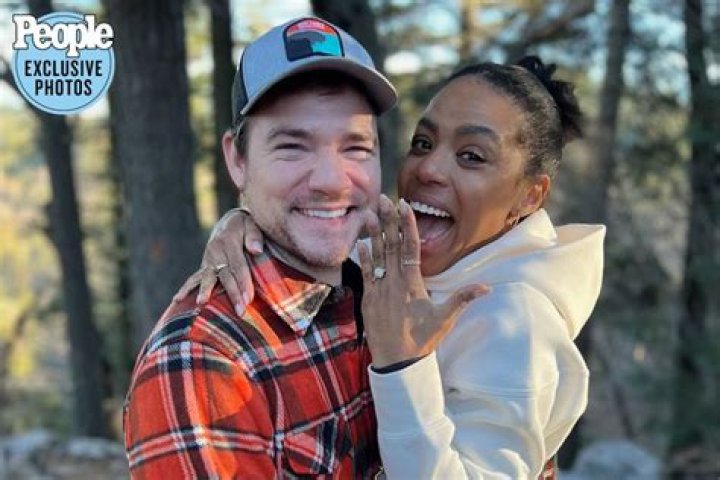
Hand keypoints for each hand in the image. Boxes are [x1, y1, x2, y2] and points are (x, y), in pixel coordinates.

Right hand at [172, 208, 263, 315]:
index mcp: (228, 242)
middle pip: (225, 275)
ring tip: (201, 303)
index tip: (249, 299)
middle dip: (232, 293)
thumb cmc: (245, 226)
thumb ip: (254, 236)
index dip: (243, 282)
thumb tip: (256, 250)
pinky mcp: (204, 266)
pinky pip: (194, 278)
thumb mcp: (252, 224)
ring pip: (207, 278)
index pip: (238, 265)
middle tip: (240, 310)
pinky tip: (177, 300)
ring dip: (205, 292)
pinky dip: (186, 288)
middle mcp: (215, 251)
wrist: (230, 222)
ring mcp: (207, 259)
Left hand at [357, 195, 488, 367]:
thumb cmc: (422, 340)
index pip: (410, 248)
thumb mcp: (444, 319)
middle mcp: (394, 283)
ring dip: (373, 234)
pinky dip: (363, 258)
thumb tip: (486, 287)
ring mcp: (379, 290)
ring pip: (376, 256)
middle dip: (388, 222)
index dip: (407, 226)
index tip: (404, 206)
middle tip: (383, 200)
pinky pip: (365, 274)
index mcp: (412, 285)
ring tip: (369, 214)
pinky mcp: (368, 300)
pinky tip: (360, 243)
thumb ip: (463, 299)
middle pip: (391, 246)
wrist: (397, 363)